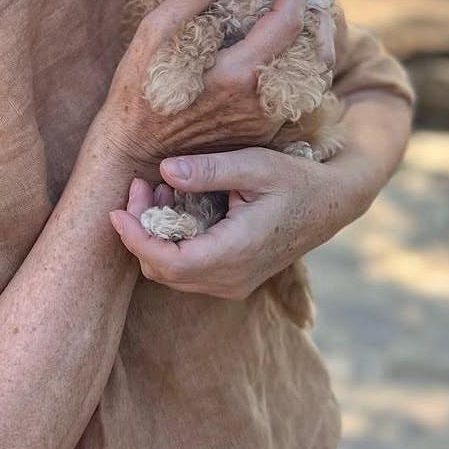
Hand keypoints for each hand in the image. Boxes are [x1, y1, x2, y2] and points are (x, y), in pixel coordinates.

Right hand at [96, 0, 309, 178]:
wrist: (137, 155)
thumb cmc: (138, 96)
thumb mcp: (150, 39)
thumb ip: (187, 1)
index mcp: (237, 75)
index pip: (287, 22)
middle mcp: (260, 102)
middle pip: (314, 50)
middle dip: (316, 9)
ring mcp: (265, 123)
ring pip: (311, 76)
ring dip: (313, 39)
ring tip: (302, 12)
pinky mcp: (262, 135)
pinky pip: (294, 94)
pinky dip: (298, 64)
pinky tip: (284, 47)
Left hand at [108, 147, 347, 297]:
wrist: (332, 204)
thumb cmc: (296, 180)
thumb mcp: (256, 165)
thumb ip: (210, 170)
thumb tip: (165, 170)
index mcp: (237, 252)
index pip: (169, 263)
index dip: (136, 240)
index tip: (116, 210)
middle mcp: (232, 278)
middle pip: (163, 271)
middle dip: (140, 230)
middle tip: (140, 186)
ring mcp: (233, 284)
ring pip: (172, 274)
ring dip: (153, 236)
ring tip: (157, 190)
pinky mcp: (232, 279)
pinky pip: (187, 271)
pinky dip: (170, 242)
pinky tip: (175, 204)